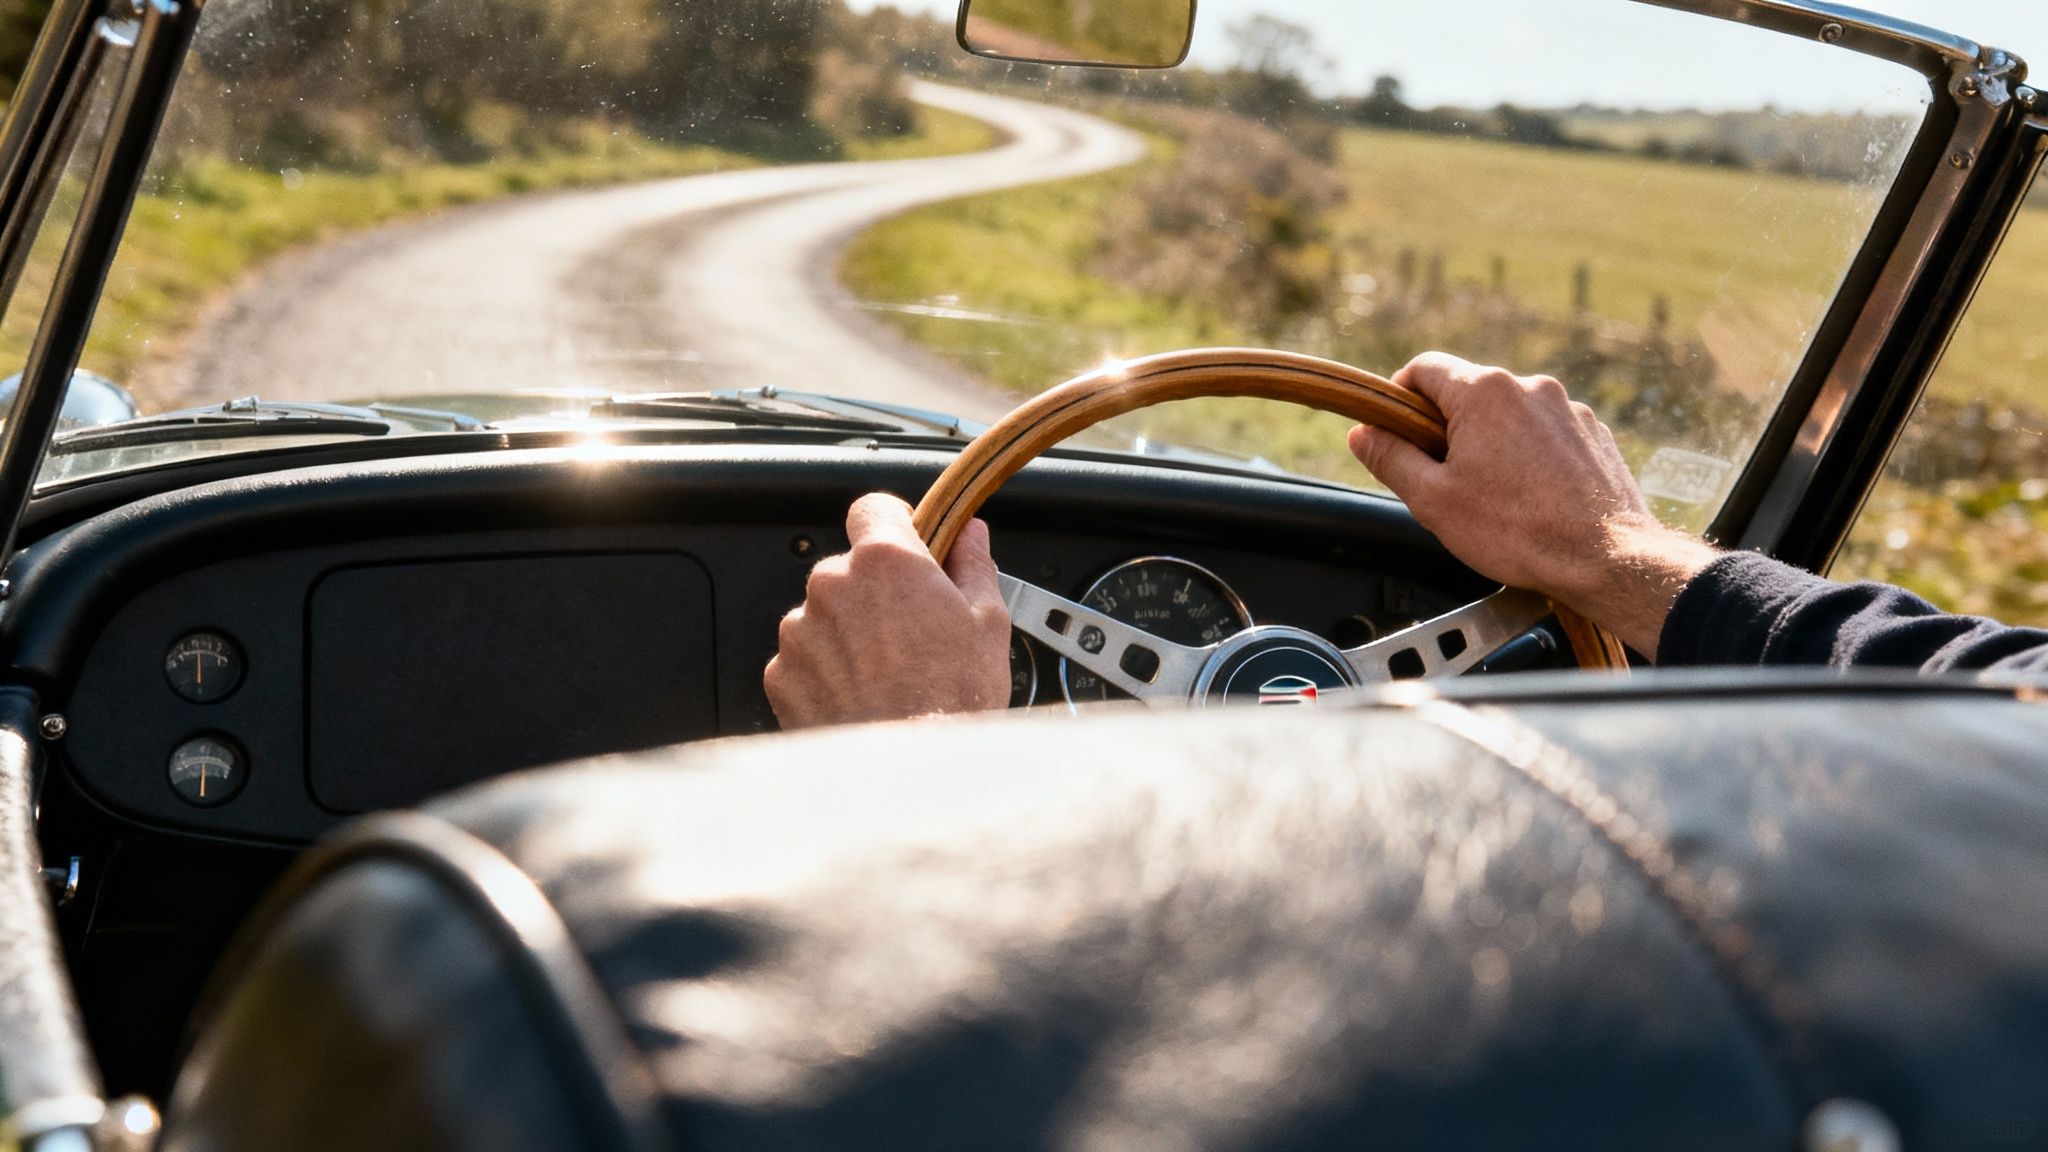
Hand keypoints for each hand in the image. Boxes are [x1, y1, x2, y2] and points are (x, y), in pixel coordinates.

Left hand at [765, 493, 1011, 729]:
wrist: (909, 770)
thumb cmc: (950, 700)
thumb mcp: (987, 622)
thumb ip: (972, 565)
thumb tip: (971, 534)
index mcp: (885, 561)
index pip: (873, 508)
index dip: (893, 525)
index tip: (908, 545)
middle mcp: (833, 586)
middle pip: (849, 568)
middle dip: (875, 591)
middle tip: (911, 630)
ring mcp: (800, 629)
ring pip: (825, 614)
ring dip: (848, 633)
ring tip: (886, 674)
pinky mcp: (781, 672)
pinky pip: (804, 657)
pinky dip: (825, 671)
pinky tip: (860, 695)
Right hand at [1348, 352, 1720, 658]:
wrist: (1607, 558)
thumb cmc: (1518, 532)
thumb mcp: (1433, 501)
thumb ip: (1391, 459)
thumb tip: (1362, 434)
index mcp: (1483, 393)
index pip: (1424, 368)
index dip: (1400, 398)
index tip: (1395, 431)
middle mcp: (1529, 387)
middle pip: (1468, 393)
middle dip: (1448, 429)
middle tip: (1442, 479)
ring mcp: (1568, 409)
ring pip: (1509, 415)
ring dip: (1492, 444)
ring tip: (1494, 497)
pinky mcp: (1594, 433)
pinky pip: (1546, 433)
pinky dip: (1530, 456)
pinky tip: (1532, 498)